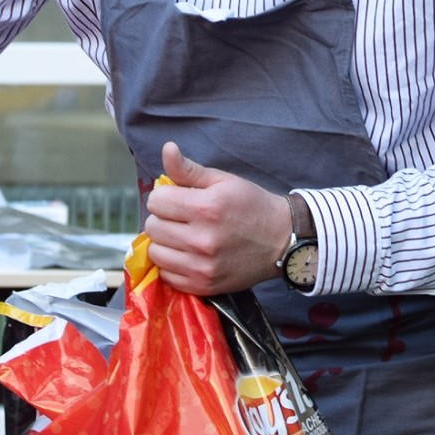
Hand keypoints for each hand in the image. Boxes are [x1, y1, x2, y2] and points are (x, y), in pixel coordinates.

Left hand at [141, 142, 294, 295]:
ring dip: (165, 243)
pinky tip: (188, 255)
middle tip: (181, 218)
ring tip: (183, 237)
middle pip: (152, 226)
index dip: (165, 197)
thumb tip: (166, 148)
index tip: (177, 199)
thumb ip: (189, 169)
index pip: (156, 201)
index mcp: (206, 207)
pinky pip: (167, 275)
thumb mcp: (224, 181)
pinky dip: (172, 265)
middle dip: (163, 218)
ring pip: (156, 252)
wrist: (282, 240)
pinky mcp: (203, 285)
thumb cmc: (252, 206)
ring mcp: (202, 266)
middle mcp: (201, 239)